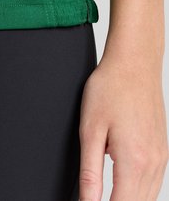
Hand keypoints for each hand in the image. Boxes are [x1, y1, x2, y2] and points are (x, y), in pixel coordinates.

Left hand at [78, 34, 167, 200]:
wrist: (133, 64)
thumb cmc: (109, 90)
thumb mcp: (90, 130)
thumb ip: (90, 171)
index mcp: (134, 161)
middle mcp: (153, 163)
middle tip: (92, 200)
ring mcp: (161, 157)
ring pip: (148, 197)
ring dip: (127, 200)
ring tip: (104, 195)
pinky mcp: (162, 149)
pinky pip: (153, 182)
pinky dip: (137, 190)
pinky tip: (122, 184)